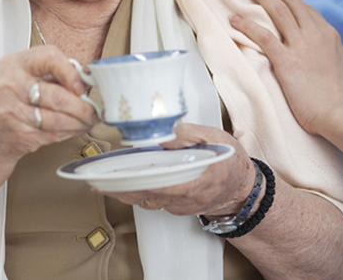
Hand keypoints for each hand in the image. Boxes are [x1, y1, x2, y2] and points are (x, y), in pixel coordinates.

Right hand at [0, 45, 99, 170]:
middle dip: (84, 107)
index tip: (82, 85)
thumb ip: (52, 73)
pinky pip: (53, 134)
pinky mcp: (17, 134)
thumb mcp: (22, 77)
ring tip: (88, 121)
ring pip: (58, 119)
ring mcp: (11, 111)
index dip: (71, 72)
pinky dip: (70, 132)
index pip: (49, 57)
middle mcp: (9, 85)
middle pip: (57, 96)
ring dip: (81, 122)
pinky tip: (75, 129)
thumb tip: (88, 79)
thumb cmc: (9, 101)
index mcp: (14, 64)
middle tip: (95, 110)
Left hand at [99, 124, 255, 216]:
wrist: (242, 187)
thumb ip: (190, 134)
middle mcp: (191, 198)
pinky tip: (121, 187)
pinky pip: (154, 203)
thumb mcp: (216, 138)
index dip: (144, 183)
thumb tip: (165, 134)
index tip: (124, 178)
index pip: (169, 186)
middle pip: (152, 196)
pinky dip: (137, 195)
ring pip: (150, 201)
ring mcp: (184, 206)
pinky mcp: (178, 209)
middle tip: (100, 182)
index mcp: (203, 179)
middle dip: (124, 189)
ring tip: (103, 184)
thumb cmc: (230, 161)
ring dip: (126, 194)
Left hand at [229, 0, 342, 135]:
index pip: (307, 10)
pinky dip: (247, 26)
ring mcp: (301, 46)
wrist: (341, 114)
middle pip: (293, 0)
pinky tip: (234, 19)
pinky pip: (263, 37)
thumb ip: (342, 58)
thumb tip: (342, 56)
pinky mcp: (287, 61)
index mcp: (328, 35)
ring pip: (278, 11)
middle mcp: (315, 35)